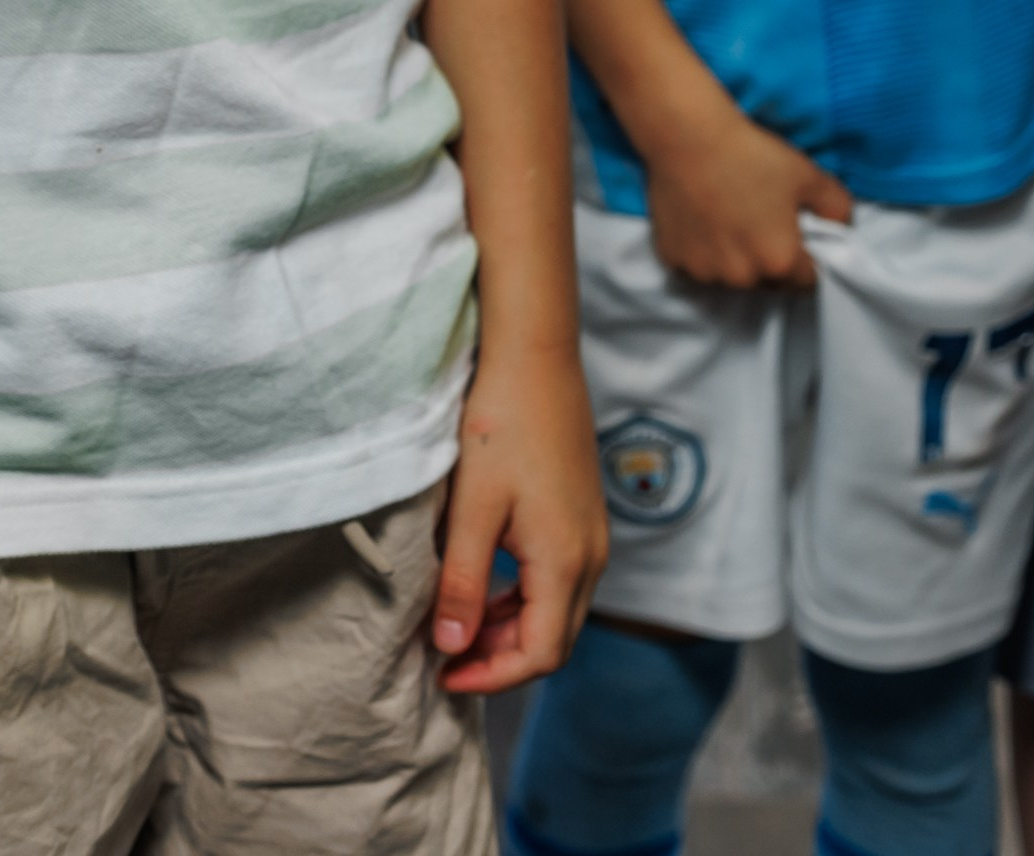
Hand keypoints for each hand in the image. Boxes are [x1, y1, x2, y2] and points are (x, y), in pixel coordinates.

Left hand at [432, 344, 606, 693]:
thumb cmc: (502, 424)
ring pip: (556, 611)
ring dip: (509, 629)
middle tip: (444, 657)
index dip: (491, 678)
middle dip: (499, 660)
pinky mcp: (582, 515)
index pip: (540, 654)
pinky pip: (557, 579)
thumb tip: (451, 648)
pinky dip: (522, 598)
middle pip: (552, 640)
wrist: (536, 355)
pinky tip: (484, 584)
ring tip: (456, 623)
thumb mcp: (473, 507)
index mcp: (565, 561)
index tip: (442, 677)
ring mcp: (591, 535)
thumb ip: (464, 581)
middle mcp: (590, 556)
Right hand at [642, 88, 850, 289]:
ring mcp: (704, 271)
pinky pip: (696, 266)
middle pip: (768, 283)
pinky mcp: (673, 259)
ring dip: (734, 260)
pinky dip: (702, 252)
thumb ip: (837, 207)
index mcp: (779, 262)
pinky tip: (702, 221)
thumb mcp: (808, 174)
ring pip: (730, 278)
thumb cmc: (751, 155)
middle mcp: (742, 278)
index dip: (807, 259)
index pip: (807, 281)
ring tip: (728, 221)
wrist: (688, 135)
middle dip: (770, 262)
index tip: (796, 236)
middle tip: (761, 223)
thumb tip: (842, 227)